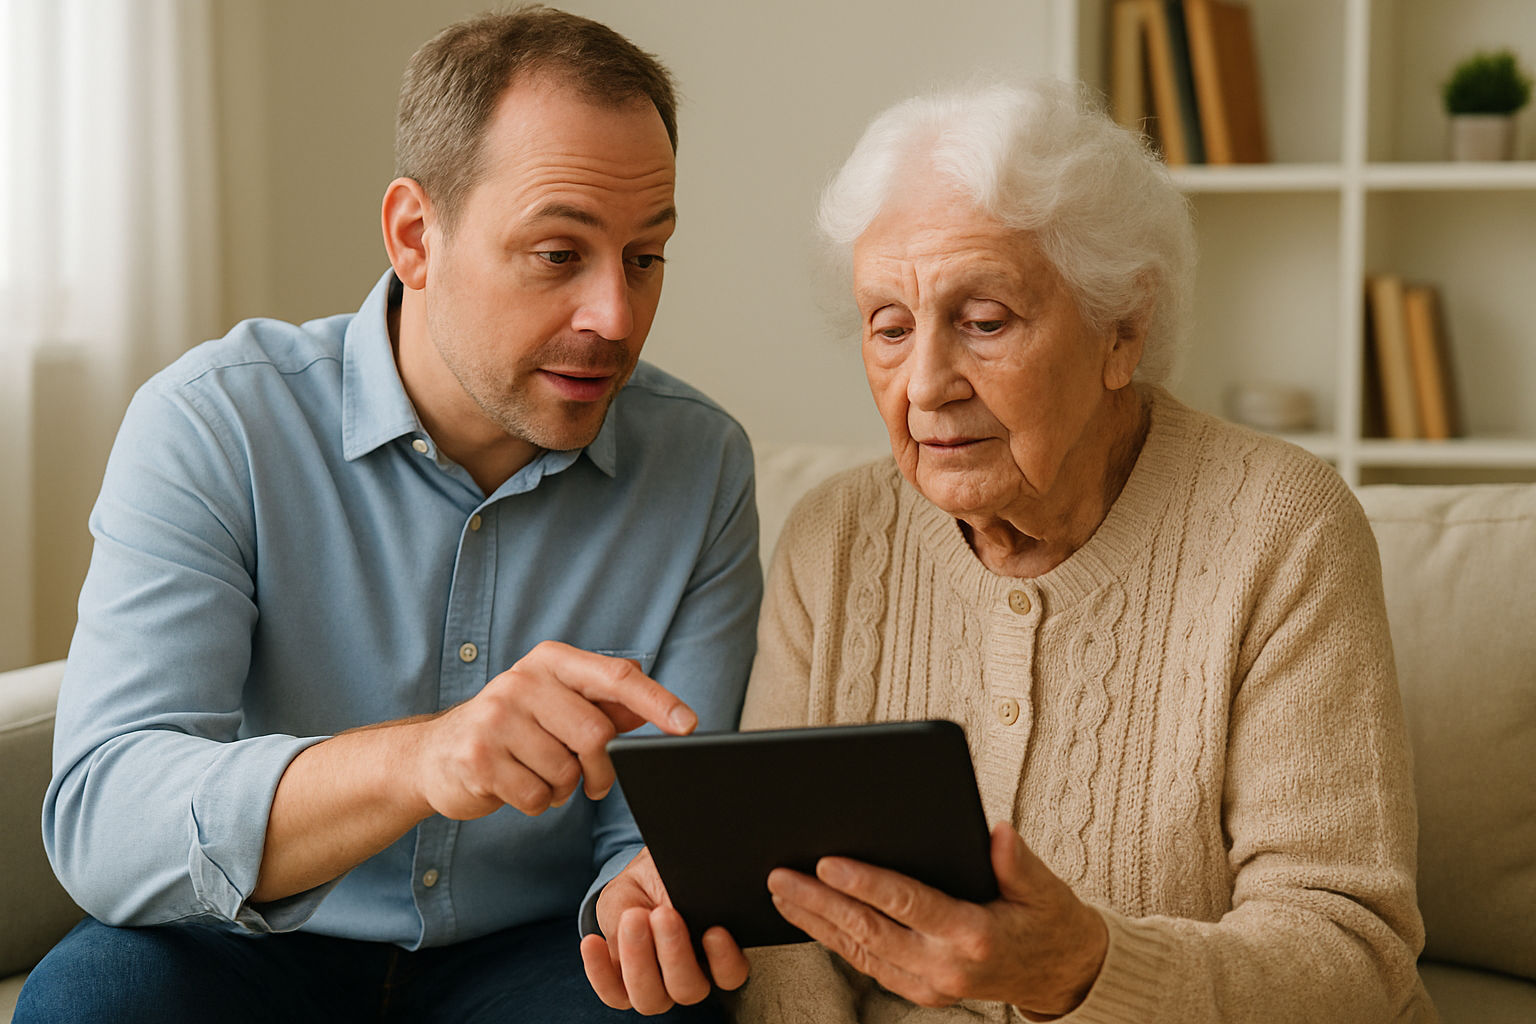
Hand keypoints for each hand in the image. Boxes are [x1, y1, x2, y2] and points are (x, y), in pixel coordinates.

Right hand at [408, 641, 696, 819]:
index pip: (616, 677)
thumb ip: (607, 706)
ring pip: (566, 771)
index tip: (688, 724)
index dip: (657, 702)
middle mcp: (522, 681)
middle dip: (602, 769)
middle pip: (596, 735)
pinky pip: (537, 796)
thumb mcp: (558, 706)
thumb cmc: (512, 729)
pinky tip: (517, 786)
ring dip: (564, 788)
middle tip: (594, 782)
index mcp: (551, 662)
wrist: (435, 754)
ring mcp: (496, 718)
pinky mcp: (478, 757)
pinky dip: (538, 803)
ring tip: (541, 777)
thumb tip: (663, 711)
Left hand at [581, 847, 749, 1013]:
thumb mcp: (678, 875)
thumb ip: (686, 894)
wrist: (641, 880)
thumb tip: (682, 904)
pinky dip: (600, 972)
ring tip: (631, 919)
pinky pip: (613, 995)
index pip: (730, 973)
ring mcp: (657, 987)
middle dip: (673, 953)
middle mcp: (690, 977)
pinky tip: (593, 943)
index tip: (713, 931)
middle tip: (662, 914)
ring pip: (651, 1000)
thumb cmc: (668, 877)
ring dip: (638, 960)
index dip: (725, 959)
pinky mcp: (624, 988)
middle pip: (689, 989)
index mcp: (715, 953)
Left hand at [766, 823, 1107, 1017]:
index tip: (827, 863)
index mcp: (973, 936)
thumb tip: (997, 831)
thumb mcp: (1044, 887)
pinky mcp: (922, 992)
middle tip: (780, 875)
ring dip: (816, 922)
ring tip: (781, 893)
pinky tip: (811, 919)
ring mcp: (931, 986)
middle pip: (869, 930)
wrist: (1062, 975)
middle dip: (819, 901)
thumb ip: (1018, 861)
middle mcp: (945, 967)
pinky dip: (836, 941)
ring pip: (860, 952)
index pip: (907, 904)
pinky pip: (869, 964)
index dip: (864, 883)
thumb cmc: (1050, 921)